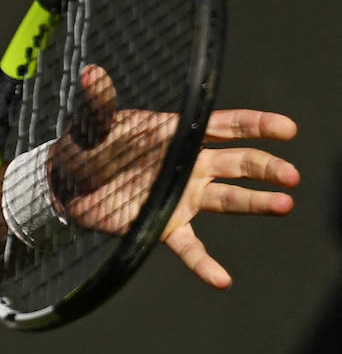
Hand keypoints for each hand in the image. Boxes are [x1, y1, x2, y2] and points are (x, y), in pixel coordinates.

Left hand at [51, 65, 297, 286]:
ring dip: (256, 203)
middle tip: (289, 176)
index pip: (227, 126)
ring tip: (284, 204)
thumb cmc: (87, 146)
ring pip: (228, 198)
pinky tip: (222, 280)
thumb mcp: (92, 124)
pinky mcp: (164, 224)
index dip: (258, 126)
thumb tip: (91, 73)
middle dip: (265, 167)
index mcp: (179, 134)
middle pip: (238, 163)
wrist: (65, 183)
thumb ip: (98, 103)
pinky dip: (205, 264)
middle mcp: (190, 165)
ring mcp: (182, 196)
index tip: (287, 130)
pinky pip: (190, 246)